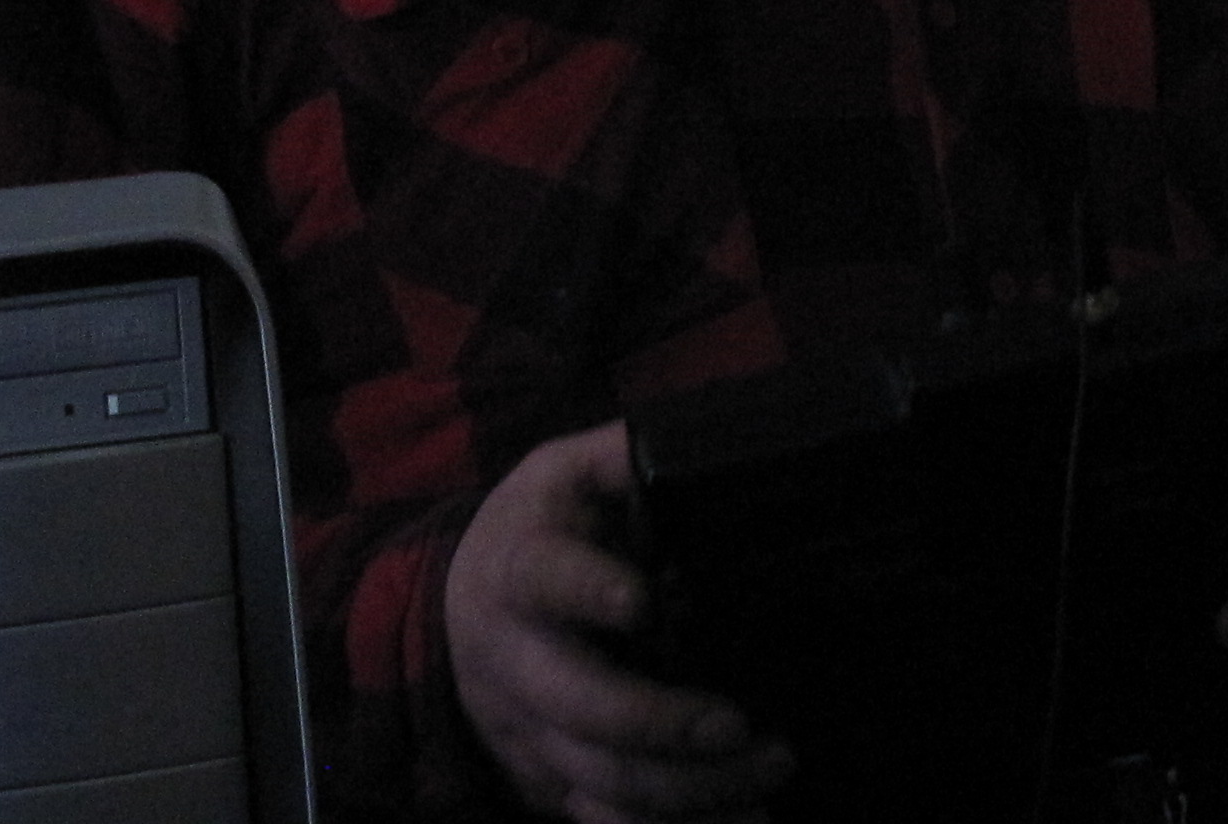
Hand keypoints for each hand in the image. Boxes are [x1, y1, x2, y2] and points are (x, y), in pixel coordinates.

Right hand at [446, 421, 790, 822]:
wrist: (457, 604)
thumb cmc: (542, 528)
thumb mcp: (568, 472)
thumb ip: (623, 459)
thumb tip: (693, 443)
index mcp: (521, 571)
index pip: (547, 579)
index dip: (590, 590)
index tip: (643, 598)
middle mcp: (516, 661)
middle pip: (579, 705)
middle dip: (659, 722)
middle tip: (739, 724)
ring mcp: (528, 731)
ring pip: (598, 777)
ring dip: (685, 790)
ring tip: (770, 770)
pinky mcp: (546, 777)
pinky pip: (601, 818)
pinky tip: (740, 822)